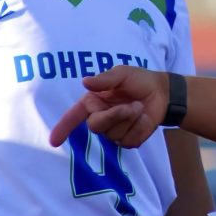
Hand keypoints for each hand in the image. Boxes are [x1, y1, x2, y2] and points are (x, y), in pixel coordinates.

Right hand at [49, 65, 167, 147]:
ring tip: (140, 107)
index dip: (63, 128)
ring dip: (131, 119)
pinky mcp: (128, 140)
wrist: (162, 92)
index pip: (74, 116)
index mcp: (93, 101)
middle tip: (133, 105)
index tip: (53, 141)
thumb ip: (105, 80)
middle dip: (115, 115)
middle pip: (96, 126)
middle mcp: (101, 117)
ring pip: (113, 135)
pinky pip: (129, 141)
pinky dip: (140, 128)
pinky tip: (145, 118)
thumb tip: (86, 82)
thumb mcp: (122, 74)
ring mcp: (114, 131)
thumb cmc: (139, 80)